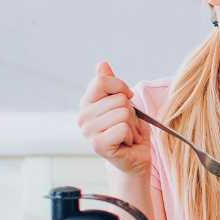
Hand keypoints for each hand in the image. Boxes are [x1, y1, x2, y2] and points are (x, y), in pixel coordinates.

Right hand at [77, 61, 150, 175]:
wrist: (136, 156)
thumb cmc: (129, 129)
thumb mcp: (123, 102)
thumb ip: (111, 84)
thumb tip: (102, 64)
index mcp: (86, 103)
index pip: (102, 81)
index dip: (122, 87)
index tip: (128, 98)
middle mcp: (83, 117)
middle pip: (118, 99)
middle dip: (130, 112)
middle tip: (126, 124)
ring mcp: (88, 132)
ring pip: (122, 114)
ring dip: (131, 125)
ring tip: (126, 134)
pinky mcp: (98, 145)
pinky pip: (122, 128)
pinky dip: (130, 136)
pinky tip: (125, 142)